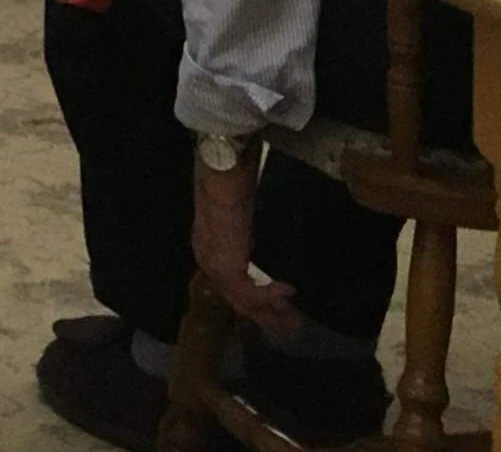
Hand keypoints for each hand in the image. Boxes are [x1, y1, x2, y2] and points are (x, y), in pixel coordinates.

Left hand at [191, 156, 303, 334]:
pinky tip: (289, 292)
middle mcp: (207, 258)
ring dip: (269, 313)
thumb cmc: (231, 181)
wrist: (222, 175)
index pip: (228, 279)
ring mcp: (215, 265)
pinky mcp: (227, 268)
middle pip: (235, 296)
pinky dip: (269, 297)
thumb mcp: (238, 207)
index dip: (250, 294)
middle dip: (262, 314)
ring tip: (293, 322)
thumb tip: (257, 227)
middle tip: (287, 325)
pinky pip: (250, 293)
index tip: (274, 301)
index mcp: (207, 244)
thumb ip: (244, 222)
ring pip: (242, 301)